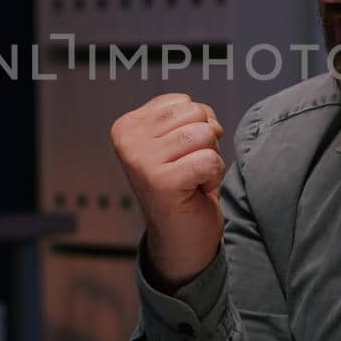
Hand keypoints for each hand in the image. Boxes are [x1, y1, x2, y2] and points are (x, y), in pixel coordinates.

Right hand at [110, 93, 224, 288]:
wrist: (180, 239)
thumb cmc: (183, 188)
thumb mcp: (177, 140)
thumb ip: (188, 116)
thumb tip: (210, 121)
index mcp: (127, 126)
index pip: (183, 102)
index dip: (195, 127)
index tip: (179, 155)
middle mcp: (128, 141)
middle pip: (196, 115)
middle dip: (205, 142)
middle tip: (188, 169)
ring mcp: (141, 161)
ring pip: (205, 134)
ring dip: (209, 160)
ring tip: (191, 179)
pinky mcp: (162, 182)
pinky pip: (210, 160)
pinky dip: (213, 177)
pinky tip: (196, 190)